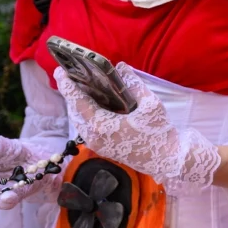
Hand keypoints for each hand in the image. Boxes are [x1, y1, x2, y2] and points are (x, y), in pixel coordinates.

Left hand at [56, 63, 219, 194]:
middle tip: (72, 76)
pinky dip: (85, 114)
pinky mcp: (102, 148)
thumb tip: (122, 67)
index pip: (77, 101)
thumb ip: (134, 84)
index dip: (67, 84)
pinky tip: (94, 105)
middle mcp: (93, 136)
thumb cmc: (159, 132)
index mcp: (101, 125)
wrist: (168, 160)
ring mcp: (96, 144)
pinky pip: (86, 128)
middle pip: (74, 111)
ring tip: (82, 88)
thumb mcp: (150, 104)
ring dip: (78, 104)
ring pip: (79, 120)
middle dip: (71, 93)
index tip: (59, 70)